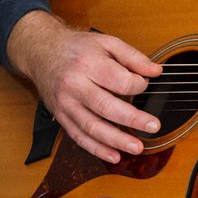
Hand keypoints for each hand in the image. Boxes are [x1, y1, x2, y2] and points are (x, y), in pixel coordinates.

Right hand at [6, 10, 165, 163]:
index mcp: (88, 64)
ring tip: (136, 147)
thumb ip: (132, 56)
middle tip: (153, 126)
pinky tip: (114, 156)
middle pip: (106, 106)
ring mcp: (66, 104)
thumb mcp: (106, 42)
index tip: (143, 84)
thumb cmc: (75, 48)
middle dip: (132, 119)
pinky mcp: (61, 116)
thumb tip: (155, 71)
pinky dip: (97, 149)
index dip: (138, 85)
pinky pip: (79, 137)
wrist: (41, 52)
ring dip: (115, 140)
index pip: (120, 80)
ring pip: (92, 127)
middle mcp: (74, 85)